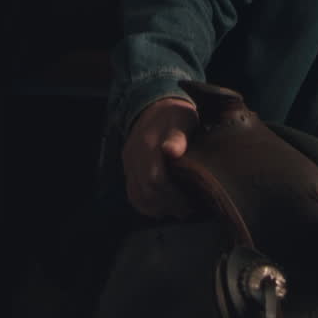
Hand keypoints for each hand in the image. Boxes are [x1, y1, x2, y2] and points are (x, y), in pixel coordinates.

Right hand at [123, 97, 198, 218]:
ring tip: (175, 211)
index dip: (172, 196)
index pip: (155, 180)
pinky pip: (131, 191)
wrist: (155, 105)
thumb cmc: (175, 115)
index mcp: (148, 145)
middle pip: (145, 191)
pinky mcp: (128, 166)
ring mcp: (129, 162)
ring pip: (136, 195)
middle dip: (167, 205)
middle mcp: (134, 156)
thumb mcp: (182, 120)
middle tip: (186, 211)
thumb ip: (178, 137)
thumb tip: (171, 151)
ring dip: (155, 208)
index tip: (189, 204)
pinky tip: (159, 208)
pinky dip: (144, 204)